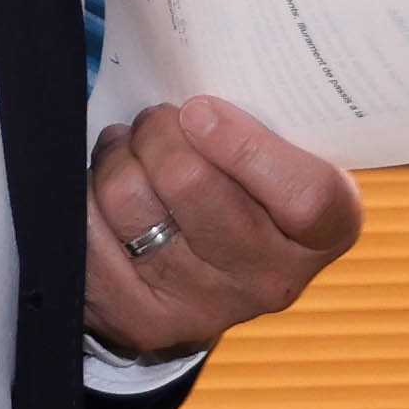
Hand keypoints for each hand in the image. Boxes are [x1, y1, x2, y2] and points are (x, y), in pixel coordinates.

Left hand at [84, 95, 361, 362]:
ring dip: (116, 157)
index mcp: (324, 233)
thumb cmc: (248, 191)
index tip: (199, 109)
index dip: (245, 145)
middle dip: (158, 131)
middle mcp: (271, 279)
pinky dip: (84, 195)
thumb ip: (261, 123)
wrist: (208, 282)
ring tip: (128, 149)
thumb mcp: (281, 159)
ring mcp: (206, 307)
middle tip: (158, 120)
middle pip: (192, 185)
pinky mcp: (143, 319)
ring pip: (128, 199)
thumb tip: (197, 88)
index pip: (305, 197)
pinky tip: (104, 192)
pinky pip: (88, 231)